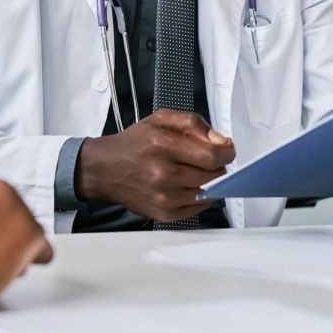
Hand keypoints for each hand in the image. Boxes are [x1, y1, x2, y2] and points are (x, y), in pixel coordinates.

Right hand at [76, 109, 234, 221]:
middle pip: (213, 176)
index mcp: (162, 145)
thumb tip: (219, 141)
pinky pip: (198, 208)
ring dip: (209, 181)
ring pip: (208, 192)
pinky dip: (199, 195)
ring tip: (194, 170)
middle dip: (217, 165)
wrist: (106, 169)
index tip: (227, 149)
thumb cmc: (134, 144)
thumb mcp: (161, 119)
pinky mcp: (164, 214)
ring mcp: (163, 197)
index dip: (226, 152)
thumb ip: (194, 124)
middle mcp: (162, 174)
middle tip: (208, 158)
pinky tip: (186, 184)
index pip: (212, 156)